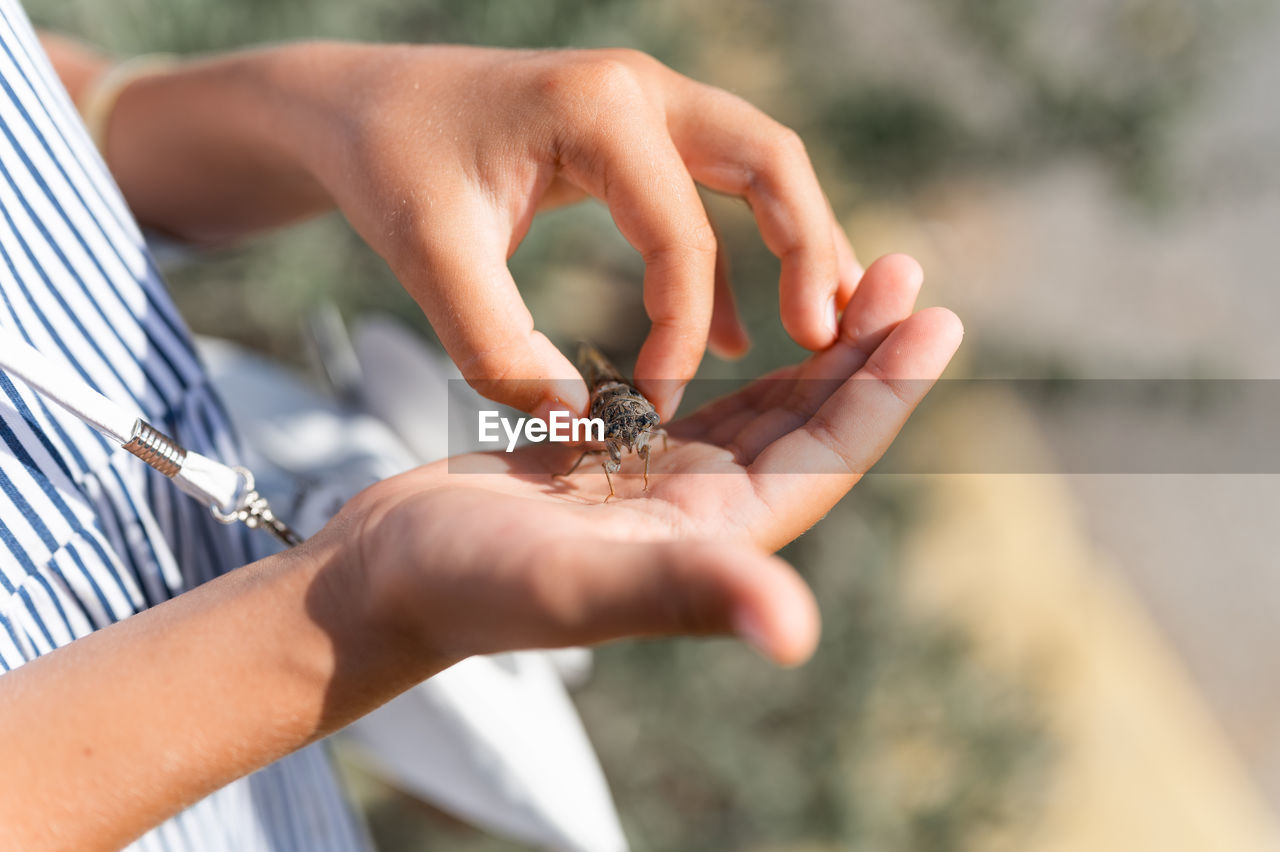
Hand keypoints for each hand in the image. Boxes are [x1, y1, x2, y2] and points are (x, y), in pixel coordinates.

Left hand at [251, 43, 862, 417]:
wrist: (360, 102)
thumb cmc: (391, 166)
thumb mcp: (428, 254)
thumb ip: (494, 345)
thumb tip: (577, 421)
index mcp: (597, 110)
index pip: (683, 233)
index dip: (684, 329)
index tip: (656, 405)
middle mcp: (640, 90)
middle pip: (771, 163)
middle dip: (812, 251)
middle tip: (831, 338)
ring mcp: (645, 104)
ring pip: (759, 169)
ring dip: (799, 243)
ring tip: (827, 328)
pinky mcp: (637, 134)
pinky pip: (715, 190)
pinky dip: (742, 251)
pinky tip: (739, 332)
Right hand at [332, 255, 958, 666]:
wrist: (386, 578)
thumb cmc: (464, 584)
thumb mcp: (572, 581)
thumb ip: (681, 593)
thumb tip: (795, 633)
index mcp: (713, 538)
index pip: (823, 458)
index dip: (884, 392)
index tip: (937, 317)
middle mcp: (705, 516)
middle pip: (808, 428)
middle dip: (864, 354)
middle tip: (909, 271)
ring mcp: (664, 489)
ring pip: (763, 412)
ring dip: (814, 351)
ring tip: (854, 281)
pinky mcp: (621, 464)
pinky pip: (707, 406)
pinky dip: (744, 364)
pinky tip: (759, 325)